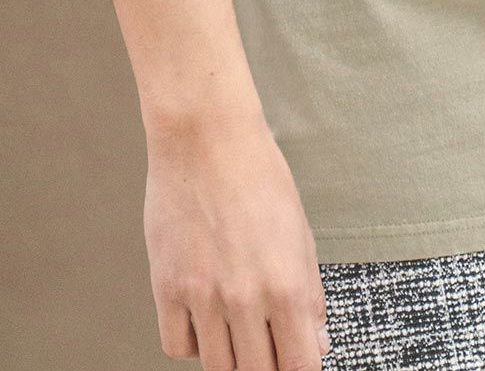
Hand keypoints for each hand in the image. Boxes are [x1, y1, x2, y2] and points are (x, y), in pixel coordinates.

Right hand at [144, 103, 331, 369]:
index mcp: (287, 285)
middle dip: (264, 365)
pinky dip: (192, 340)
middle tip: (265, 344)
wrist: (207, 137)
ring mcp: (203, 296)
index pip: (299, 367)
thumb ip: (310, 294)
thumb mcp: (300, 232)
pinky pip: (177, 345)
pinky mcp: (166, 287)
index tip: (295, 360)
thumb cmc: (259, 176)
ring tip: (235, 324)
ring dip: (229, 354)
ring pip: (215, 366)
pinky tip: (204, 315)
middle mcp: (244, 299)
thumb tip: (317, 343)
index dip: (299, 368)